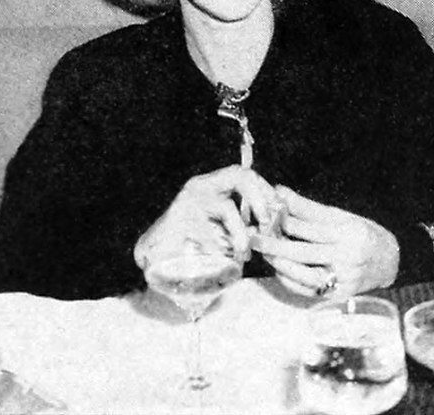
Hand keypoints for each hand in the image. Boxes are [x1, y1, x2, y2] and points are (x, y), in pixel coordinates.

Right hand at [134, 165, 276, 269]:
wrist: (154, 259)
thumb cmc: (194, 243)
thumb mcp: (220, 226)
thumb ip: (244, 221)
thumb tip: (275, 226)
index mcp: (212, 184)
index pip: (246, 174)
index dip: (266, 190)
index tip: (278, 211)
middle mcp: (201, 186)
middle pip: (241, 177)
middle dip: (260, 200)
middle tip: (267, 225)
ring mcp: (189, 201)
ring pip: (228, 209)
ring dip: (242, 234)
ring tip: (244, 254)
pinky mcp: (180, 221)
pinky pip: (211, 233)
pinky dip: (221, 249)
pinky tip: (223, 260)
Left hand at [254, 185, 399, 297]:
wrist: (391, 262)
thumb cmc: (363, 234)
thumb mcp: (342, 216)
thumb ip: (309, 208)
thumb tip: (280, 192)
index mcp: (350, 232)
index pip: (310, 226)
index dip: (285, 220)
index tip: (266, 214)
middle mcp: (349, 256)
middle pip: (302, 251)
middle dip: (274, 244)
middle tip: (253, 238)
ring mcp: (345, 278)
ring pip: (303, 273)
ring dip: (279, 263)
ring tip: (264, 253)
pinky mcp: (340, 295)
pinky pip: (308, 290)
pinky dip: (290, 280)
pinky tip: (279, 270)